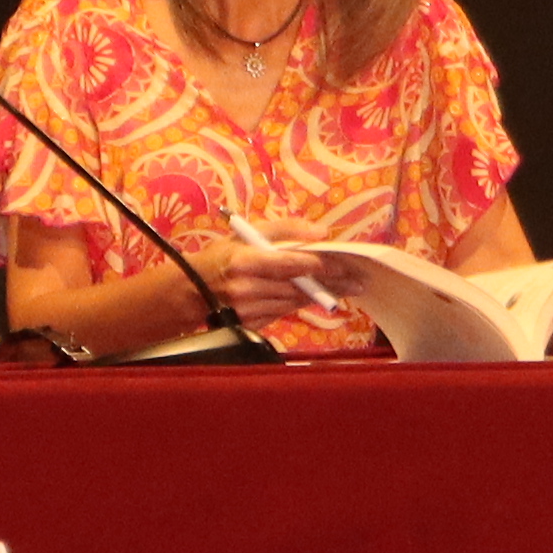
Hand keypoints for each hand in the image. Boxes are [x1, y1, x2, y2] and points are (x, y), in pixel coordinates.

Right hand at [202, 238, 343, 335]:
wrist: (193, 290)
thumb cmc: (224, 254)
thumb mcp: (248, 231)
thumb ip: (285, 228)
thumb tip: (320, 233)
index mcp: (245, 261)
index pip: (291, 264)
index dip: (321, 265)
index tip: (345, 264)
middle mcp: (246, 288)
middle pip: (298, 286)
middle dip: (331, 283)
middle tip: (358, 280)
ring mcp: (248, 310)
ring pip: (295, 301)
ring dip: (322, 295)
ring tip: (348, 287)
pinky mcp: (250, 325)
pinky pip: (284, 312)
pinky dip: (302, 303)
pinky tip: (320, 296)